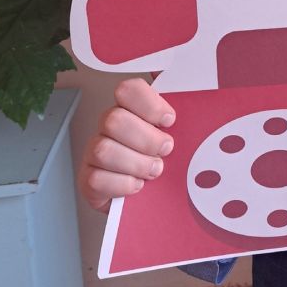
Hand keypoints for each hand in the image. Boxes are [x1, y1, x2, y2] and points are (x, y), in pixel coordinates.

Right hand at [77, 78, 175, 212]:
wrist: (151, 196)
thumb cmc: (164, 159)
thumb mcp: (179, 133)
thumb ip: (183, 114)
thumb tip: (198, 91)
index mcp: (131, 108)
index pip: (128, 90)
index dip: (149, 104)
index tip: (169, 121)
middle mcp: (108, 126)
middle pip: (114, 119)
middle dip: (146, 139)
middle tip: (166, 151)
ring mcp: (94, 152)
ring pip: (103, 149)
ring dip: (136, 163)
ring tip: (155, 171)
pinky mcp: (89, 179)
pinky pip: (96, 178)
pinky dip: (122, 184)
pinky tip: (137, 186)